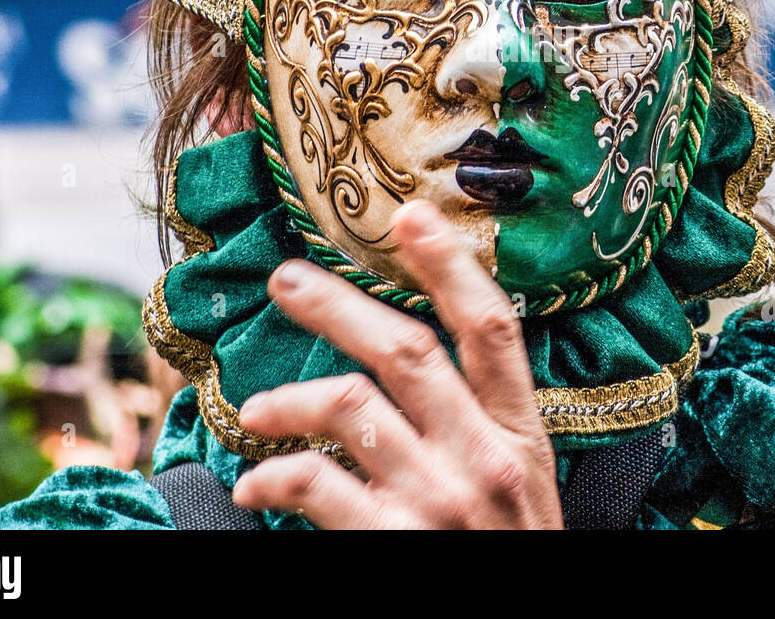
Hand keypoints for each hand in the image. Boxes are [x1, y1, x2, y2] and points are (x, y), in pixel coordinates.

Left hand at [231, 200, 562, 528]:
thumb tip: (417, 372)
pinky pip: (314, 487)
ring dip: (286, 400)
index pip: (492, 330)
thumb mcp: (522, 491)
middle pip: (405, 351)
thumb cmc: (511, 558)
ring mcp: (438, 501)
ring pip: (348, 408)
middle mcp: (482, 458)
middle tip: (286, 279)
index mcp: (519, 437)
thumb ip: (481, 430)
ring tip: (254, 412)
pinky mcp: (391, 544)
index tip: (412, 216)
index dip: (452, 266)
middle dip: (337, 305)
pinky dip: (270, 479)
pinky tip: (252, 488)